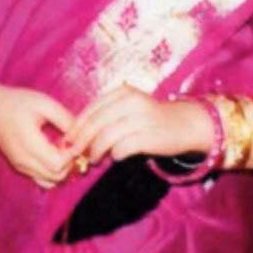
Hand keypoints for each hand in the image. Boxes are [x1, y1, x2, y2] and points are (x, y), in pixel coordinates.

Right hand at [0, 80, 79, 187]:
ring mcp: (21, 167)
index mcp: (28, 142)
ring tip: (62, 149)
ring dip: (62, 170)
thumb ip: (65, 119)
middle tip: (70, 144)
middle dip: (69, 164)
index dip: (71, 155)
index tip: (74, 139)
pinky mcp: (20, 169)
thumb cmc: (17, 103)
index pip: (58, 164)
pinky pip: (42, 179)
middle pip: (56, 177)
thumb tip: (82, 136)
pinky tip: (52, 154)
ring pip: (50, 182)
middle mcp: (24, 160)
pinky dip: (52, 172)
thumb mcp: (44, 103)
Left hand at [60, 83, 216, 170]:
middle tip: (75, 153)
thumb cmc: (150, 119)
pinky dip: (115, 154)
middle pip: (96, 122)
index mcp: (122, 93)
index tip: (68, 140)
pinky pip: (124, 147)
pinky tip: (115, 157)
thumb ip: (106, 116)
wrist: (184, 124)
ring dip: (96, 150)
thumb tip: (78, 136)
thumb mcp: (128, 108)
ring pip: (107, 136)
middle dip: (82, 140)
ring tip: (94, 159)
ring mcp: (142, 118)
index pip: (91, 109)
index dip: (77, 126)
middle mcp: (131, 102)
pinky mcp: (151, 136)